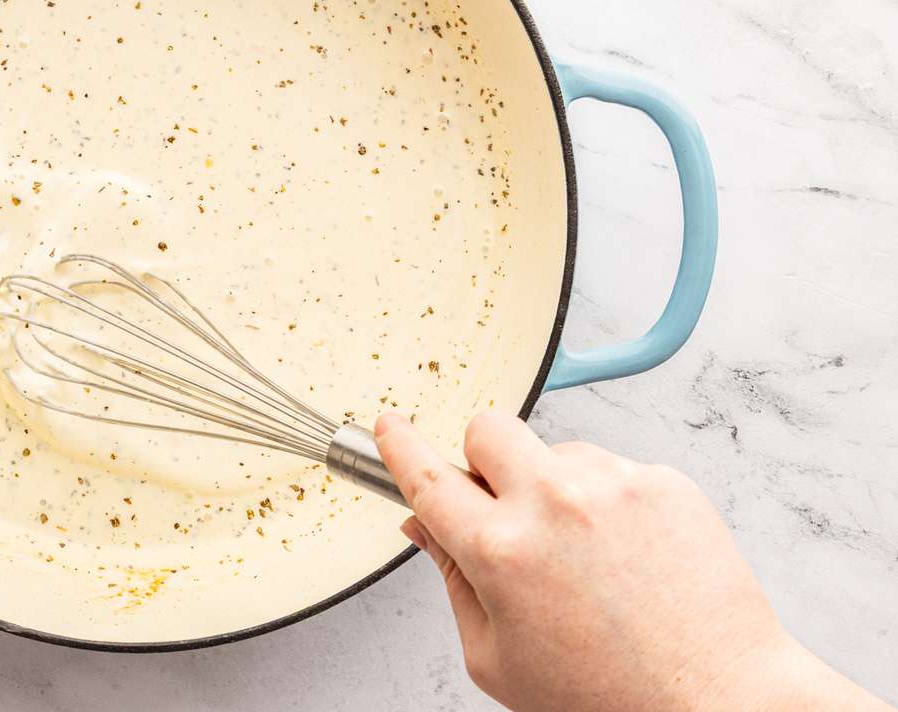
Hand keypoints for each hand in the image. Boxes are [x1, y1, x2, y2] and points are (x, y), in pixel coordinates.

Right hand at [375, 410, 890, 711]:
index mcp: (501, 551)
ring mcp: (615, 486)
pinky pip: (613, 470)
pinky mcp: (664, 482)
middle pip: (488, 429)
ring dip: (554, 487)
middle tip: (500, 502)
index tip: (391, 426)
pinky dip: (610, 503)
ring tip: (587, 558)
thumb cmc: (611, 697)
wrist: (720, 701)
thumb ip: (453, 581)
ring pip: (556, 451)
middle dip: (483, 458)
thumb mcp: (498, 658)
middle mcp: (555, 504)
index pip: (428, 476)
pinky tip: (627, 558)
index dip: (400, 446)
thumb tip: (426, 526)